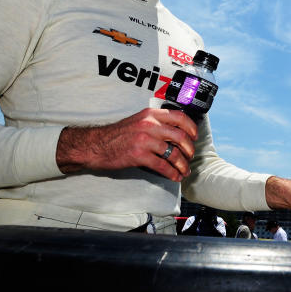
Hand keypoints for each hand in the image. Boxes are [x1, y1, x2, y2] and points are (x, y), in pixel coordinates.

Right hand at [56, 108, 198, 180]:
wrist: (96, 145)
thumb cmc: (117, 135)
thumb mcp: (138, 121)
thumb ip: (156, 123)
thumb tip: (175, 132)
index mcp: (151, 115)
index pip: (179, 117)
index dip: (191, 128)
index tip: (195, 136)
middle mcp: (149, 125)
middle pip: (180, 136)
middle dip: (189, 149)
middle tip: (190, 157)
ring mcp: (144, 140)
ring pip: (173, 153)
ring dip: (182, 164)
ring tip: (184, 171)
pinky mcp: (139, 155)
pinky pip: (162, 165)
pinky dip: (171, 173)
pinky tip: (174, 177)